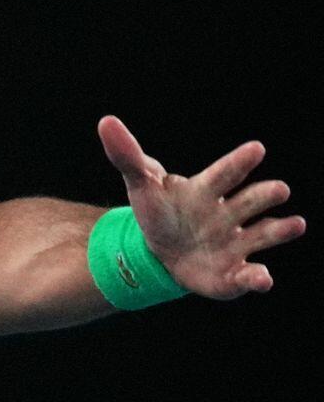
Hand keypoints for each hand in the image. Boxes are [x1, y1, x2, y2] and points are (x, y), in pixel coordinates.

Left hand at [97, 114, 304, 297]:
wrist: (157, 253)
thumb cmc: (157, 211)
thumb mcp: (140, 184)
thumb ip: (127, 156)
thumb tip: (106, 122)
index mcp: (208, 189)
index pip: (224, 173)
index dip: (239, 162)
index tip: (256, 149)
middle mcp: (229, 213)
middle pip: (252, 200)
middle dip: (266, 195)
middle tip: (279, 189)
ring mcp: (236, 242)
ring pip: (264, 234)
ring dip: (280, 230)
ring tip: (296, 224)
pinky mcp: (233, 273)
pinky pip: (248, 276)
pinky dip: (256, 278)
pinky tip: (262, 280)